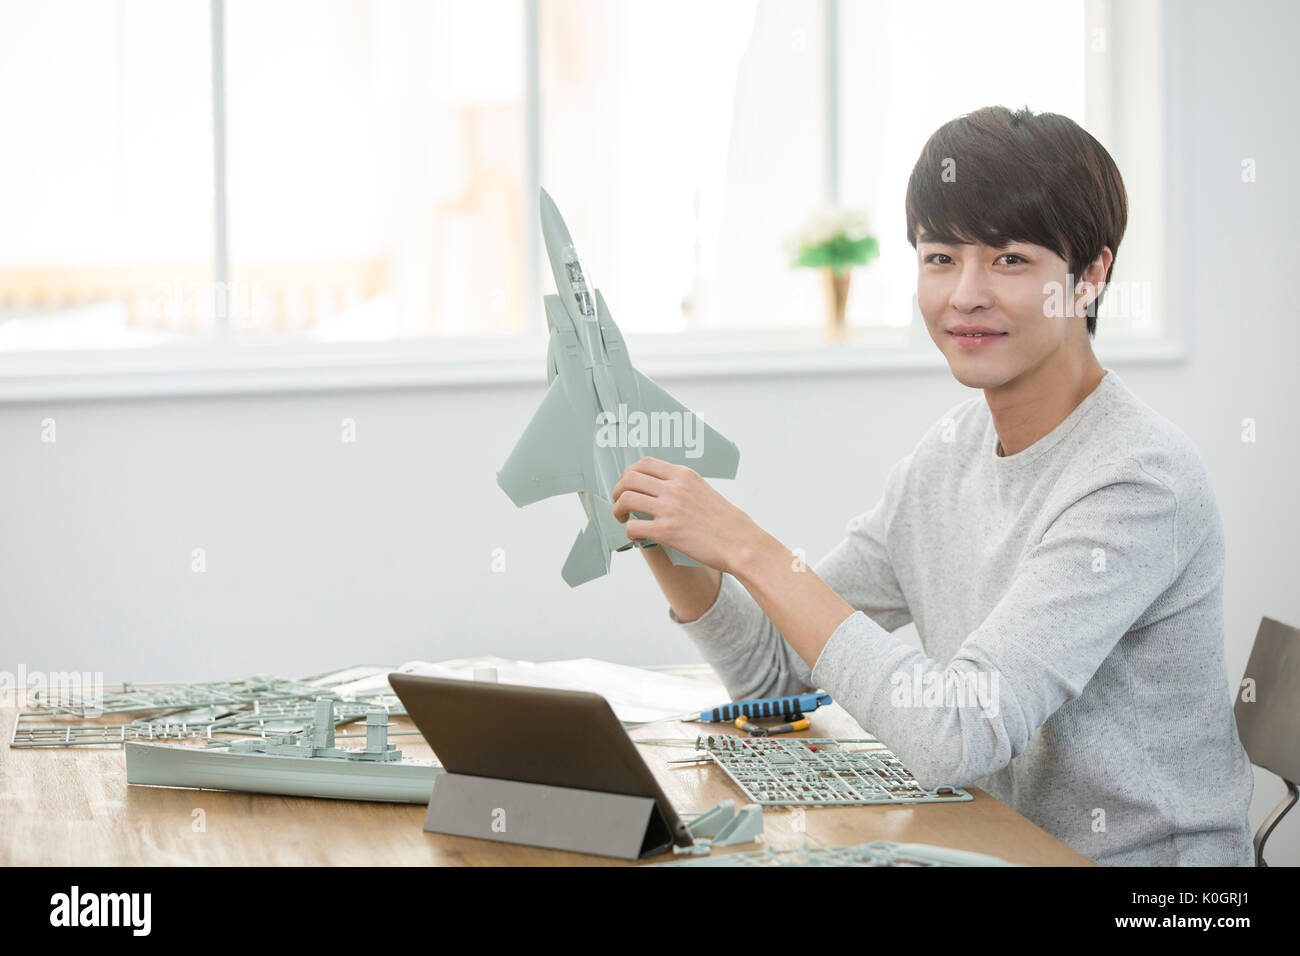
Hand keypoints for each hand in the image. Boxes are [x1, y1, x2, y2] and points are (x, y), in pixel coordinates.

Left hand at [610, 456, 758, 573]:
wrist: (740, 542)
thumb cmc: (725, 521)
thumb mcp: (703, 490)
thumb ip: (680, 486)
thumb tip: (657, 489)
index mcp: (683, 475)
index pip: (644, 463)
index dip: (628, 474)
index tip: (627, 486)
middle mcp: (674, 487)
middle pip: (629, 478)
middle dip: (617, 491)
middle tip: (620, 504)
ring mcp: (669, 509)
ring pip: (626, 499)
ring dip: (618, 510)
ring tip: (623, 519)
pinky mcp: (667, 531)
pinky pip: (633, 526)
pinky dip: (629, 531)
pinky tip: (636, 535)